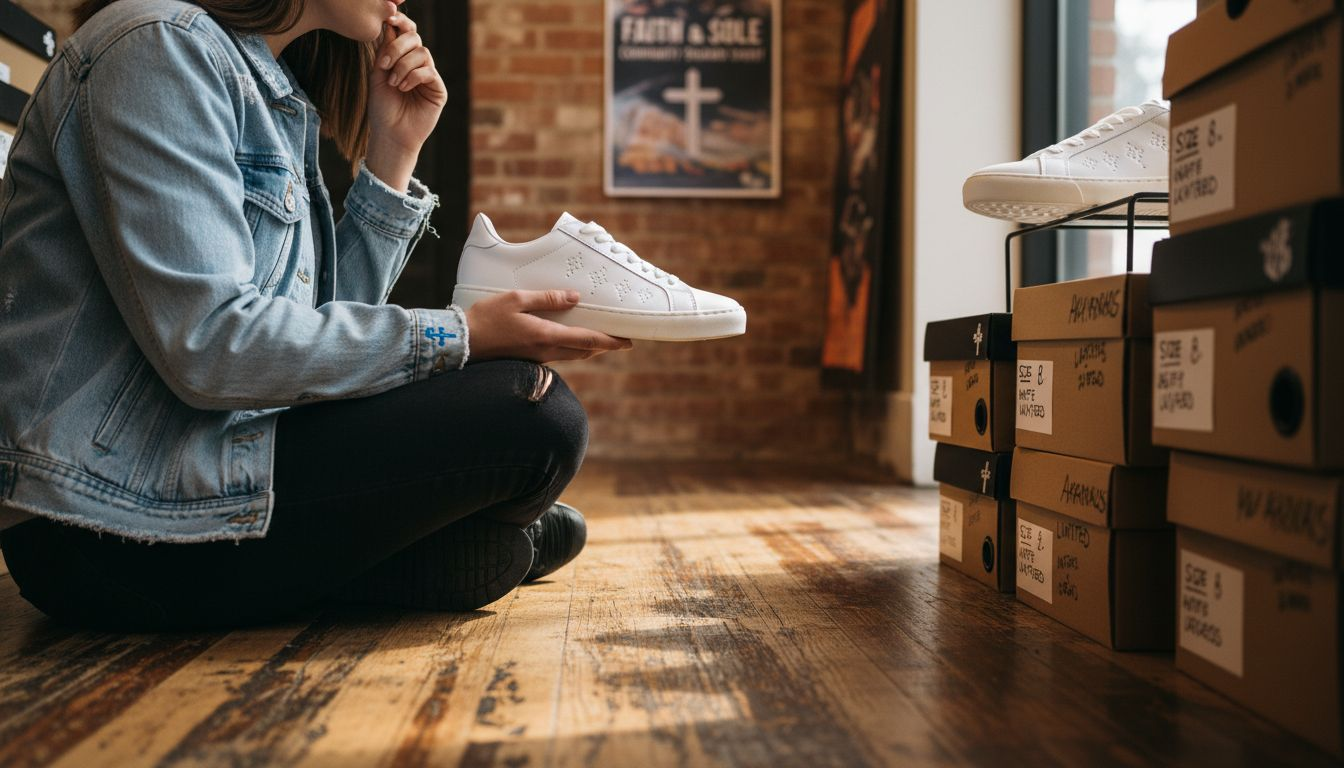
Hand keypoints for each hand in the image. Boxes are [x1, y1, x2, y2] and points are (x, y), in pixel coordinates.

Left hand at [366, 11, 446, 190]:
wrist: (390, 135)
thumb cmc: (382, 108)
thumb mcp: (378, 75)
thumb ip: (384, 52)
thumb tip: (389, 25)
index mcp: (402, 59)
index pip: (406, 34)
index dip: (401, 22)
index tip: (389, 18)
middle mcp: (417, 65)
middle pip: (415, 38)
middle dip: (397, 47)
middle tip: (384, 65)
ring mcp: (429, 77)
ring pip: (422, 53)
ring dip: (403, 65)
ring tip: (394, 83)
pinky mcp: (438, 89)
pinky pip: (429, 71)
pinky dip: (413, 76)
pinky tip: (403, 88)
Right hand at [465, 290, 633, 362]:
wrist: (462, 343)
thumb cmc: (486, 319)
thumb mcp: (517, 299)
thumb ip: (547, 298)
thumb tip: (574, 298)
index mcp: (546, 337)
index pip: (587, 341)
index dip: (610, 342)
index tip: (628, 342)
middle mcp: (546, 352)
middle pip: (584, 351)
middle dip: (603, 346)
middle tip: (619, 340)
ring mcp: (537, 358)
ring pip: (572, 355)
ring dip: (588, 348)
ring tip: (599, 339)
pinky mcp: (528, 359)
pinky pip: (558, 354)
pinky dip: (571, 348)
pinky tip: (569, 339)